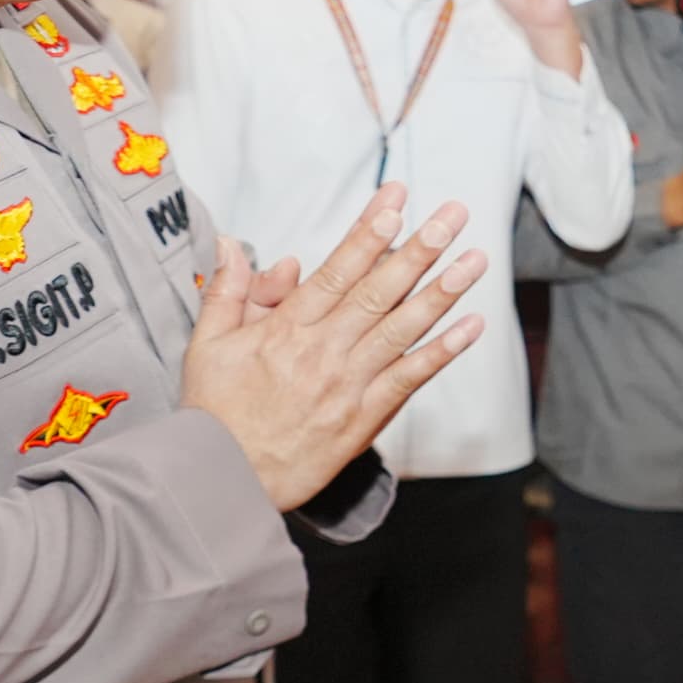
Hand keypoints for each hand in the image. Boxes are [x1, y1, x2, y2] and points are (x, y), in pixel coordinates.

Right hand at [180, 189, 487, 510]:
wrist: (224, 481)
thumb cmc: (215, 415)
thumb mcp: (207, 345)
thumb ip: (229, 292)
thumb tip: (233, 245)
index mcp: (286, 327)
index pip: (337, 268)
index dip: (369, 231)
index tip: (396, 200)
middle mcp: (323, 350)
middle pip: (378, 289)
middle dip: (419, 248)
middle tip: (452, 215)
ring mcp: (347, 384)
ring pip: (402, 328)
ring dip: (442, 291)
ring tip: (474, 260)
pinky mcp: (363, 418)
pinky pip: (410, 379)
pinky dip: (443, 352)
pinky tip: (472, 326)